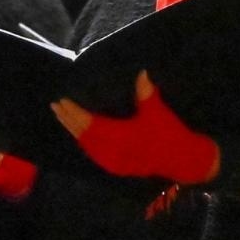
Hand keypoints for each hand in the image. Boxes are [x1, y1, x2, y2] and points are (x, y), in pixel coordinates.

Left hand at [52, 71, 218, 184]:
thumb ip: (146, 93)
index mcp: (120, 137)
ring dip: (75, 131)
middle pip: (84, 135)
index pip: (89, 124)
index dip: (74, 113)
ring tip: (64, 118)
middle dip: (69, 121)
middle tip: (56, 107)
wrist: (183, 160)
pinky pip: (94, 153)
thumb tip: (141, 73)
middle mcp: (112, 151)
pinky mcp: (117, 166)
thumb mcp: (158, 112)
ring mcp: (113, 161)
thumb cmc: (169, 134)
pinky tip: (81, 135)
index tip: (62, 102)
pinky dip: (85, 142)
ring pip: (87, 146)